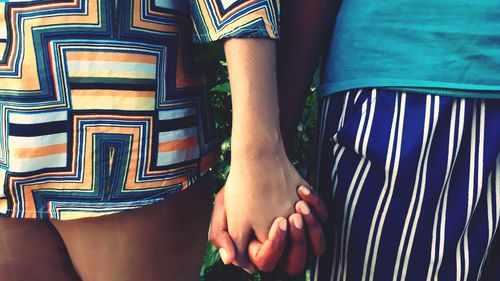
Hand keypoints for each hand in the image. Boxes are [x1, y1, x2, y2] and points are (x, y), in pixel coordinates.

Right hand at [210, 185, 327, 274]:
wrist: (256, 160)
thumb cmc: (238, 187)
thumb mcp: (221, 210)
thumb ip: (221, 236)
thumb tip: (231, 261)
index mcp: (258, 247)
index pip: (268, 262)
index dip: (274, 246)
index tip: (277, 222)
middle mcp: (280, 244)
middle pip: (295, 261)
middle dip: (297, 241)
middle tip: (291, 218)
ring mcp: (298, 230)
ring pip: (317, 245)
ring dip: (312, 227)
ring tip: (300, 205)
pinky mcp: (311, 213)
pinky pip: (323, 218)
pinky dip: (317, 205)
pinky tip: (302, 190)